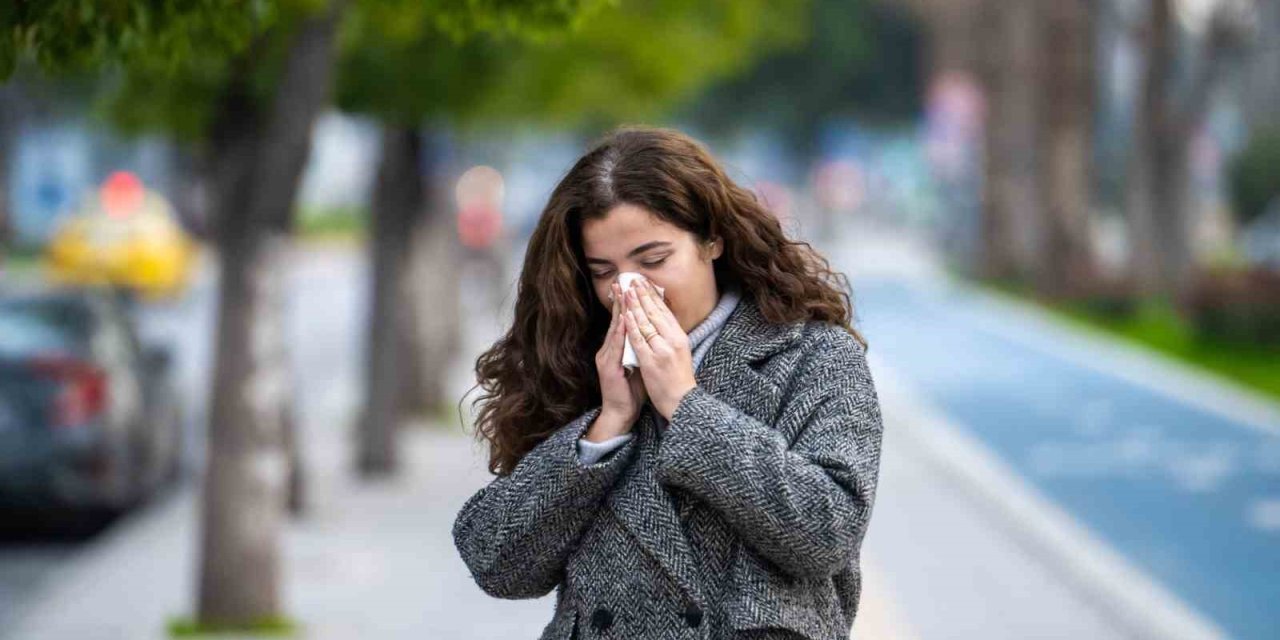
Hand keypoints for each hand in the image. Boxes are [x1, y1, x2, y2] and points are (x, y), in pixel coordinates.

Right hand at [590, 281, 646, 440]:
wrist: (621, 412)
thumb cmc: (632, 390)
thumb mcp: (638, 364)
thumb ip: (641, 348)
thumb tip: (652, 332)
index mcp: (616, 348)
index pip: (622, 321)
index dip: (626, 304)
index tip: (632, 286)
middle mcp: (608, 350)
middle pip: (616, 321)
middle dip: (620, 300)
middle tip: (624, 281)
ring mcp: (606, 358)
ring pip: (614, 330)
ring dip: (619, 311)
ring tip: (624, 293)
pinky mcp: (607, 367)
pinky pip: (615, 347)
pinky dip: (620, 332)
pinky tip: (624, 320)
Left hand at [622, 278, 697, 420]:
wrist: (681, 402)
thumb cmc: (679, 379)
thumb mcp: (679, 353)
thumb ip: (670, 338)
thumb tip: (662, 323)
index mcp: (680, 337)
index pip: (664, 311)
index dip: (654, 295)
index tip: (645, 282)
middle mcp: (673, 340)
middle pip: (655, 312)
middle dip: (643, 294)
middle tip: (633, 279)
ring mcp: (662, 350)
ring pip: (646, 322)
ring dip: (635, 305)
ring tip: (627, 290)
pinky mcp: (651, 360)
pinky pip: (639, 340)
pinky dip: (632, 326)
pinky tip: (625, 315)